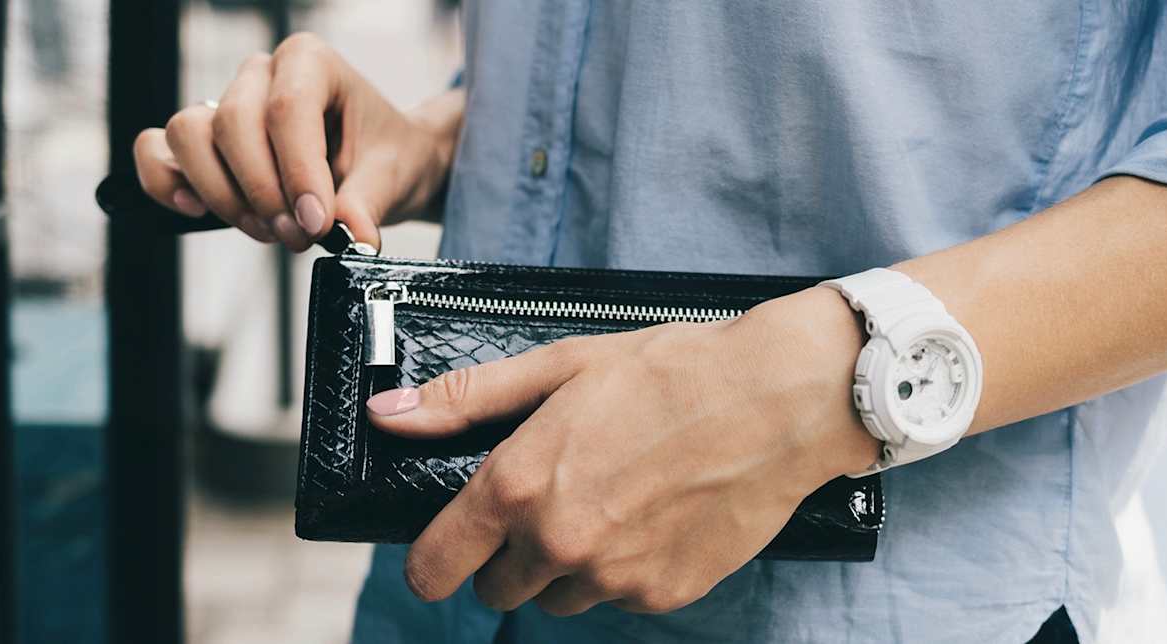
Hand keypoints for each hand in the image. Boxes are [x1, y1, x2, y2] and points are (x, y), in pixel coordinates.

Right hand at [132, 32, 462, 250]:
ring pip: (188, 136)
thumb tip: (354, 237)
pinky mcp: (202, 140)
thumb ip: (368, 204)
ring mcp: (223, 103)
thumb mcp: (392, 176)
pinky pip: (157, 152)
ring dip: (224, 195)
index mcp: (309, 63)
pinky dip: (168, 184)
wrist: (382, 162)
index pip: (287, 110)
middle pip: (232, 124)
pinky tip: (199, 211)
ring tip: (268, 230)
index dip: (297, 174)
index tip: (316, 222)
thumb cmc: (385, 154)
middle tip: (298, 235)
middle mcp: (260, 75)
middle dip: (263, 192)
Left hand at [367, 287, 878, 614]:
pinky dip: (624, 569)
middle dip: (511, 555)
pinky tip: (653, 516)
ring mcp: (614, 576)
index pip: (436, 566)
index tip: (442, 555)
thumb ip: (467, 399)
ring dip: (568, 566)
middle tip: (553, 501)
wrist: (778, 400)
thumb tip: (387, 413)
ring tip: (613, 501)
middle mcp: (560, 541)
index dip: (431, 564)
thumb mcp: (561, 365)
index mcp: (521, 484)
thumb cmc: (672, 372)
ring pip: (559, 598)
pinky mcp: (662, 594)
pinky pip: (618, 598)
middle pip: (498, 590)